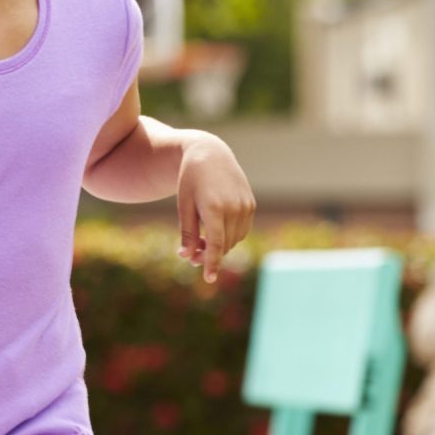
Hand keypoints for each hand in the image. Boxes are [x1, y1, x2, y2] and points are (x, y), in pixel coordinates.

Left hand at [176, 136, 255, 283]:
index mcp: (214, 207)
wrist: (210, 155)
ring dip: (219, 246)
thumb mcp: (183, 205)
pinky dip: (229, 236)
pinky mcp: (251, 205)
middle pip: (224, 244)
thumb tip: (186, 257)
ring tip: (199, 241)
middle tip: (192, 256)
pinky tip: (215, 230)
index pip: (215, 243)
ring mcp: (245, 206)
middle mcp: (234, 207)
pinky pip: (241, 230)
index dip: (211, 262)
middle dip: (209, 254)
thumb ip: (187, 232)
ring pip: (234, 240)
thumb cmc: (191, 181)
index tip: (209, 279)